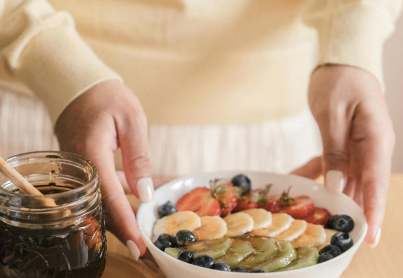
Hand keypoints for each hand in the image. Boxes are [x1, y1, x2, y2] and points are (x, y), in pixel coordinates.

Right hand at [55, 80, 153, 258]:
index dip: (125, 222)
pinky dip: (123, 192)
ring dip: (125, 213)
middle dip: (124, 229)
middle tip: (143, 250)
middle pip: (103, 206)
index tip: (139, 244)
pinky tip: (145, 191)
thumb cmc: (107, 97)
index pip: (109, 196)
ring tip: (145, 228)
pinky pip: (104, 185)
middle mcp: (81, 167)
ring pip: (103, 199)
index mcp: (91, 154)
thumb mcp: (132, 121)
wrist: (79, 86)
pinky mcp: (86, 166)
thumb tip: (145, 192)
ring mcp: (80, 168)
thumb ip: (139, 157)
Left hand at [296, 65, 394, 246]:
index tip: (369, 238)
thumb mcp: (333, 114)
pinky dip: (316, 174)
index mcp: (376, 140)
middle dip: (350, 214)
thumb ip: (336, 151)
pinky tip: (297, 181)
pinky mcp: (346, 145)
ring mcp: (360, 148)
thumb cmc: (340, 81)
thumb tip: (336, 185)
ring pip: (346, 181)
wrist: (342, 61)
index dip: (373, 213)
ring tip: (309, 215)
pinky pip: (333, 166)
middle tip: (332, 237)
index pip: (376, 183)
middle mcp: (373, 148)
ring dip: (329, 196)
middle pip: (363, 188)